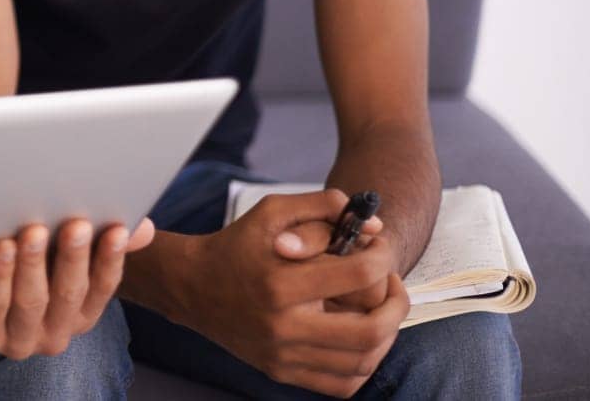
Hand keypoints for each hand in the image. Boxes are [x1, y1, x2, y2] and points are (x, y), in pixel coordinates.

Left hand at [0, 217, 154, 359]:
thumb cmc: (15, 253)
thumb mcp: (56, 244)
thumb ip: (96, 237)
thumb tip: (141, 228)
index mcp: (80, 311)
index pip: (104, 285)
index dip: (111, 257)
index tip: (116, 228)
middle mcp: (54, 331)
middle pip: (69, 294)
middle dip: (74, 258)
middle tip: (75, 223)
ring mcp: (18, 339)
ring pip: (32, 302)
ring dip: (34, 265)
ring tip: (33, 231)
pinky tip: (2, 248)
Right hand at [186, 189, 410, 397]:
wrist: (193, 286)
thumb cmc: (236, 244)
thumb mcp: (271, 211)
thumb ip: (322, 206)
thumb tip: (375, 227)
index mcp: (280, 282)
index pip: (358, 274)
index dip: (381, 257)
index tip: (378, 249)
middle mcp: (282, 326)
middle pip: (370, 330)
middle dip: (397, 305)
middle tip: (393, 285)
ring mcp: (283, 355)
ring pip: (362, 362)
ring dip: (385, 335)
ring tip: (379, 310)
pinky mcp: (282, 372)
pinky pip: (343, 384)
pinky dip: (364, 364)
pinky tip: (360, 338)